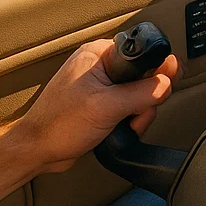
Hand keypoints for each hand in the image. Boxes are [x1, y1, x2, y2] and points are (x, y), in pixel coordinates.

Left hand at [16, 38, 180, 175]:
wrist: (36, 151)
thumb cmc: (58, 125)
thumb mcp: (108, 107)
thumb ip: (142, 94)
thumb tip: (168, 83)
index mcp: (99, 54)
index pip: (142, 54)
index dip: (157, 70)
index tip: (166, 85)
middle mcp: (100, 66)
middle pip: (143, 77)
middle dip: (145, 101)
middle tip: (134, 116)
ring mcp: (100, 85)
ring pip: (137, 94)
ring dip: (137, 115)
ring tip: (123, 127)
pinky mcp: (100, 103)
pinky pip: (126, 106)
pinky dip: (128, 120)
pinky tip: (119, 130)